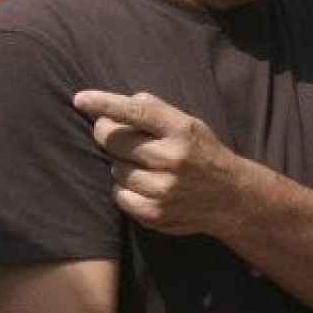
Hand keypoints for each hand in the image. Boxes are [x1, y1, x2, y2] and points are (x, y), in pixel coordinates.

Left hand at [74, 90, 249, 236]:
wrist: (232, 198)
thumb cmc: (203, 153)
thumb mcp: (190, 124)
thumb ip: (155, 111)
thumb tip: (111, 107)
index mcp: (182, 131)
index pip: (137, 111)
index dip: (105, 103)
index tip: (80, 99)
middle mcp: (172, 159)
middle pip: (114, 141)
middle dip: (111, 137)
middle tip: (124, 139)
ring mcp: (163, 189)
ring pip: (114, 169)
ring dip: (122, 166)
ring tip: (146, 167)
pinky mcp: (154, 213)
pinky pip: (118, 195)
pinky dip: (125, 189)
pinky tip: (146, 186)